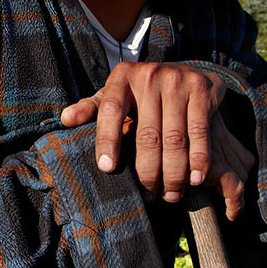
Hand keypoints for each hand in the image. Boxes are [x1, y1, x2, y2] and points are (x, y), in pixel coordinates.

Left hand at [60, 61, 254, 218]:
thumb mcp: (116, 94)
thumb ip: (93, 108)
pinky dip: (198, 160)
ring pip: (174, 138)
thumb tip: (65, 120)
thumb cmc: (142, 92)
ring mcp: (177, 81)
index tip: (106, 169)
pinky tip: (195, 180)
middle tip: (149, 196)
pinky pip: (199, 132)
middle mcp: (149, 76)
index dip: (106, 140)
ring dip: (173, 173)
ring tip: (170, 195)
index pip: (110, 110)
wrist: (188, 71)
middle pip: (147, 135)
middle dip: (147, 172)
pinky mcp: (201, 89)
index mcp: (122, 78)